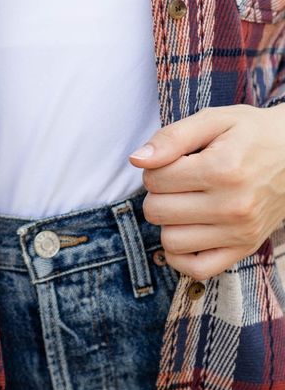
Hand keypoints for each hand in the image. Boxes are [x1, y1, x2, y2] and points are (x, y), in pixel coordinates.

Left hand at [128, 103, 284, 279]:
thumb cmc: (252, 133)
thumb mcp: (214, 120)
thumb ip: (172, 137)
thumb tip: (137, 160)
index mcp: (222, 169)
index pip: (155, 179)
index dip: (154, 167)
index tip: (173, 161)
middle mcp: (232, 205)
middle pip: (157, 211)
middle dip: (157, 193)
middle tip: (177, 181)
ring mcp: (240, 232)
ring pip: (170, 241)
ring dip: (168, 222)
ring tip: (185, 203)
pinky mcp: (245, 248)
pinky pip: (197, 269)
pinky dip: (182, 255)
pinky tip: (186, 231)